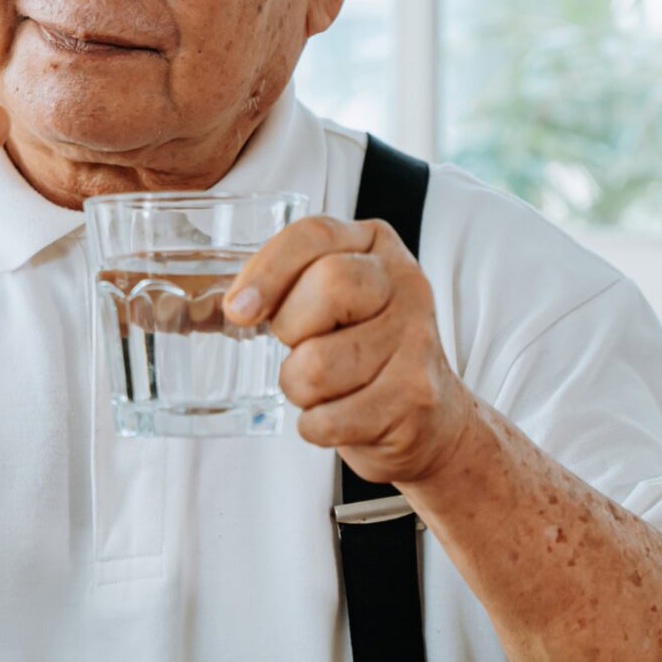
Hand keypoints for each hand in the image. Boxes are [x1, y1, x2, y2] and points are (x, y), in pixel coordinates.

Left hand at [222, 216, 476, 482]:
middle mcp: (404, 284)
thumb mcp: (332, 298)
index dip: (268, 270)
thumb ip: (289, 283)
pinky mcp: (415, 397)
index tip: (239, 308)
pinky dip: (317, 426)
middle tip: (299, 345)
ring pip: (318, 364)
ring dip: (300, 388)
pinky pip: (330, 418)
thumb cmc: (364, 351)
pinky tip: (338, 415)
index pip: (314, 235)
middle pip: (329, 284)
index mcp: (375, 247)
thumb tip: (231, 306)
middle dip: (291, 327)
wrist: (430, 417)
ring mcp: (416, 340)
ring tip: (324, 387)